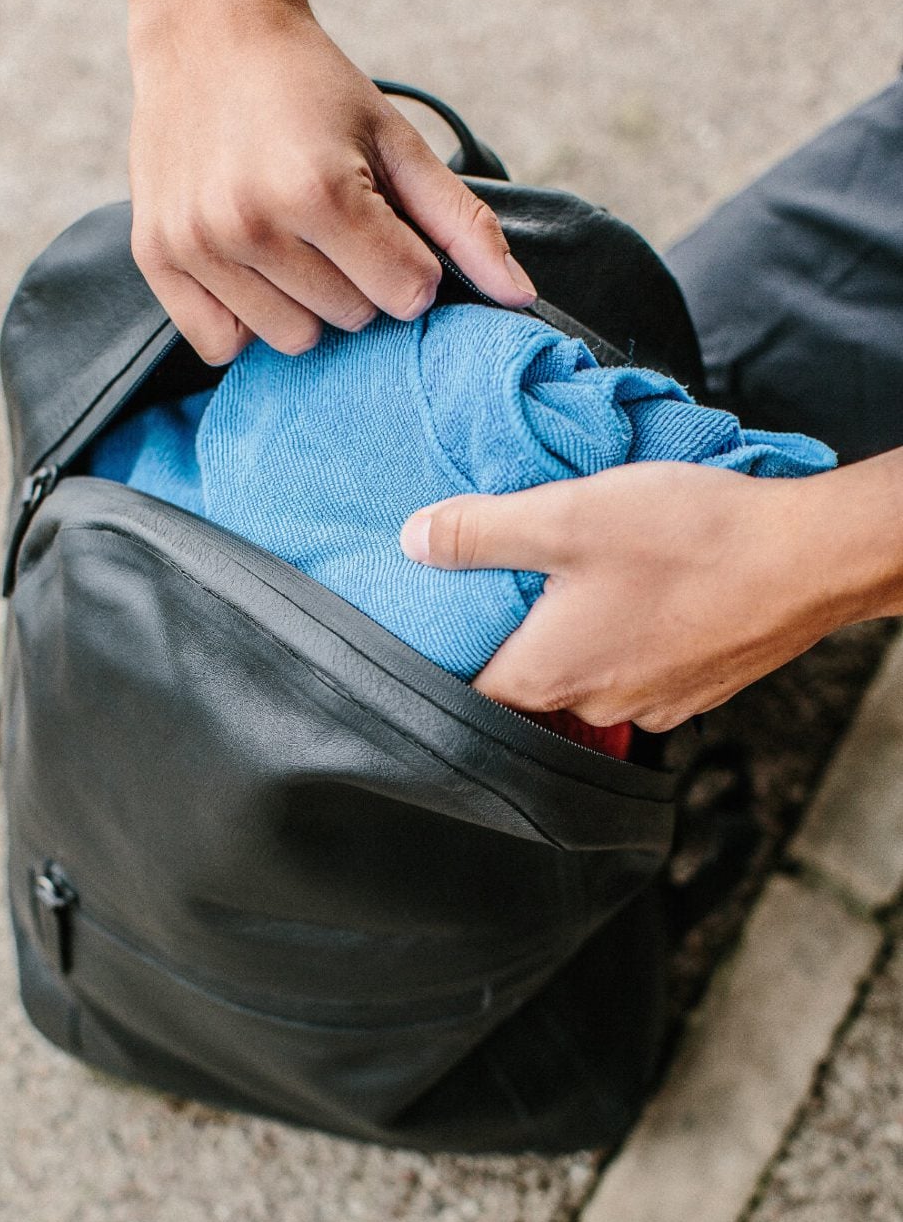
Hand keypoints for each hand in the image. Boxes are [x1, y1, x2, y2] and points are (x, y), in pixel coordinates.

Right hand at [124, 0, 535, 363]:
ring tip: (286, 239)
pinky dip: (243, 320)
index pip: (405, 297)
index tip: (382, 224)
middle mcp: (251, 223)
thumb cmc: (310, 87)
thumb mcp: (396, 143)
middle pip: (349, 323)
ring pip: (292, 342)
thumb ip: (463, 225)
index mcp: (319, 190)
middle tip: (328, 222)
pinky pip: (221, 346)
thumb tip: (523, 299)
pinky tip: (247, 266)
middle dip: (355, 281)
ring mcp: (198, 244)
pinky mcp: (157, 259)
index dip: (406, 264)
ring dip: (303, 304)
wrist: (206, 30)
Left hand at [399, 462, 853, 731]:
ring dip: (578, 632)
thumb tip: (413, 542)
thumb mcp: (566, 516)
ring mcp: (651, 704)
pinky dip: (630, 636)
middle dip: (516, 633)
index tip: (444, 613)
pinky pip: (639, 669)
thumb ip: (479, 533)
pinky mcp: (695, 690)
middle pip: (526, 681)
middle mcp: (595, 705)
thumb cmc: (690, 541)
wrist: (808, 561)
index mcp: (547, 673)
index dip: (448, 650)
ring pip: (587, 675)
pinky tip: (645, 590)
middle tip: (515, 576)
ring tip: (587, 575)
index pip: (466, 687)